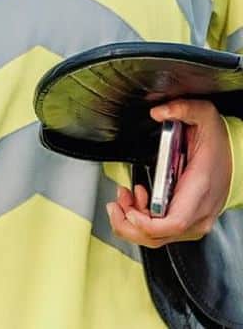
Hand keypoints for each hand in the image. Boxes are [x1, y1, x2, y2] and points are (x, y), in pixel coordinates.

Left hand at [106, 99, 231, 247]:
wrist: (236, 156)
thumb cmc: (219, 142)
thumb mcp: (204, 115)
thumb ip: (182, 109)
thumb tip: (159, 112)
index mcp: (199, 188)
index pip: (174, 222)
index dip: (147, 224)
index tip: (129, 212)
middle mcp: (198, 211)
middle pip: (161, 236)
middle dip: (130, 225)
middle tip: (116, 205)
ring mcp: (194, 220)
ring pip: (159, 237)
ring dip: (133, 222)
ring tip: (123, 199)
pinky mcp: (188, 221)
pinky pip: (162, 231)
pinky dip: (143, 221)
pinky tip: (137, 201)